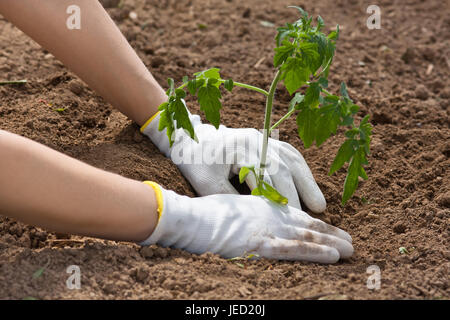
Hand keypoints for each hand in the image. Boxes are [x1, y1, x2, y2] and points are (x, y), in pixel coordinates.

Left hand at [141, 108, 325, 212]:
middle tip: (312, 216)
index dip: (281, 198)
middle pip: (285, 166)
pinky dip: (300, 169)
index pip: (269, 176)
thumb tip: (259, 216)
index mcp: (241, 148)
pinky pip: (288, 153)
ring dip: (307, 181)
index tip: (290, 219)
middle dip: (299, 193)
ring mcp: (261, 137)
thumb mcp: (208, 185)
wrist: (189, 139)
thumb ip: (233, 199)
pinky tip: (308, 184)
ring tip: (320, 204)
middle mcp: (255, 139)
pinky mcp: (264, 139)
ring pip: (292, 158)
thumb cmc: (196, 163)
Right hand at [141, 183, 352, 262]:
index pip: (295, 216)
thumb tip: (254, 223)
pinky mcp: (261, 243)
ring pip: (306, 236)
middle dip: (330, 234)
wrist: (189, 218)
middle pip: (306, 225)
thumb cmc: (204, 215)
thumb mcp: (230, 210)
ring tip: (350, 249)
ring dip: (331, 243)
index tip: (331, 230)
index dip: (315, 224)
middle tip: (350, 241)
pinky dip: (315, 252)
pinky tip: (333, 256)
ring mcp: (267, 229)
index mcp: (263, 207)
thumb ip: (247, 216)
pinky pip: (294, 249)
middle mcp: (270, 215)